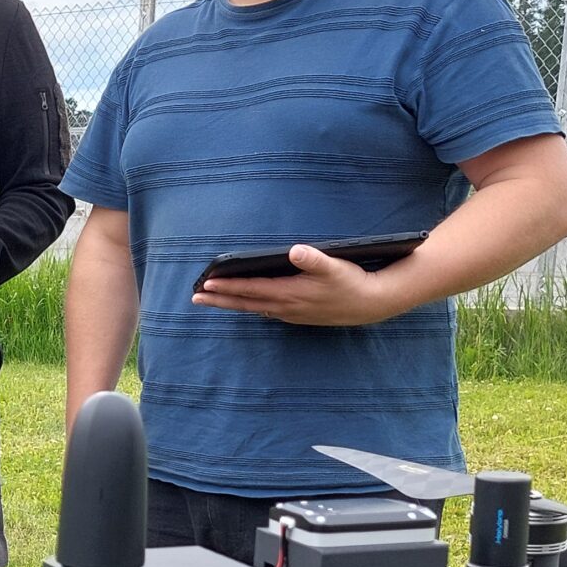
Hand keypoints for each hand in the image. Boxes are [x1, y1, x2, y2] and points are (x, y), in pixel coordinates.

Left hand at [191, 244, 411, 326]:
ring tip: (212, 301)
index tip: (205, 285)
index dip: (227, 287)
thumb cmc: (352, 282)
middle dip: (219, 300)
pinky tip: (247, 305)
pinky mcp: (298, 316)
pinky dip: (251, 307)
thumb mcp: (336, 266)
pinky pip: (267, 312)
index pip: (250, 290)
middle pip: (245, 304)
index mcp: (289, 293)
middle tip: (194, 299)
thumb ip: (314, 258)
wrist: (372, 304)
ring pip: (254, 309)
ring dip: (232, 305)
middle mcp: (286, 307)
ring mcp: (291, 313)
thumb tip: (296, 250)